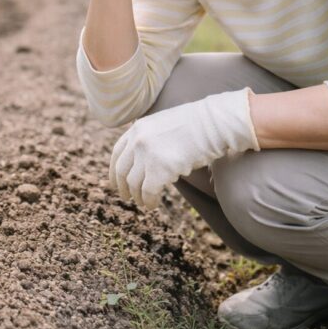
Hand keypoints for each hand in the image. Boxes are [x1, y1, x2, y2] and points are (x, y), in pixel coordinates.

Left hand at [109, 88, 259, 208]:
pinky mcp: (160, 169)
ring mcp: (147, 154)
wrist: (214, 124)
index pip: (117, 153)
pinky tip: (153, 205)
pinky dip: (149, 201)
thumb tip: (143, 163)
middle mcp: (137, 140)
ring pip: (134, 183)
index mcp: (137, 128)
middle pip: (122, 170)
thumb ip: (149, 140)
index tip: (115, 183)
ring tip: (143, 202)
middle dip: (122, 187)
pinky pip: (148, 191)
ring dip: (137, 196)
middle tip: (126, 197)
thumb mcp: (163, 126)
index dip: (114, 171)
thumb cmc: (195, 126)